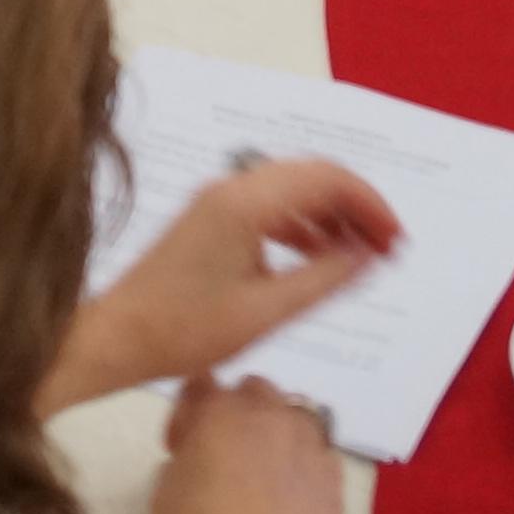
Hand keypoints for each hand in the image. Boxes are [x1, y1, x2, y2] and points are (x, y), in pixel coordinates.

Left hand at [44, 155, 397, 411]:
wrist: (118, 337)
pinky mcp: (209, 219)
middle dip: (354, 207)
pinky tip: (318, 259)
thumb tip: (369, 255)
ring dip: (329, 216)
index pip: (326, 178)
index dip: (369, 204)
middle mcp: (231, 187)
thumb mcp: (267, 311)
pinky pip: (268, 207)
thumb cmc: (188, 330)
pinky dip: (301, 226)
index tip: (395, 242)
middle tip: (386, 249)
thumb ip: (324, 278)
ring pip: (290, 190)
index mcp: (245, 202)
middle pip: (310, 176)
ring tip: (360, 257)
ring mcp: (216, 201)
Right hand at [149, 378, 348, 513]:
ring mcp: (306, 440)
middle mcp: (266, 413)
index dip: (186, 411)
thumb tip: (192, 460)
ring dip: (276, 428)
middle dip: (236, 410)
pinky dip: (305, 459)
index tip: (180, 445)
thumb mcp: (162, 498)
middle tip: (223, 451)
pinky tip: (294, 488)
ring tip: (265, 466)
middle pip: (252, 389)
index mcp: (218, 411)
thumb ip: (176, 464)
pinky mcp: (332, 472)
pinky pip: (318, 449)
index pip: (200, 382)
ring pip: (293, 411)